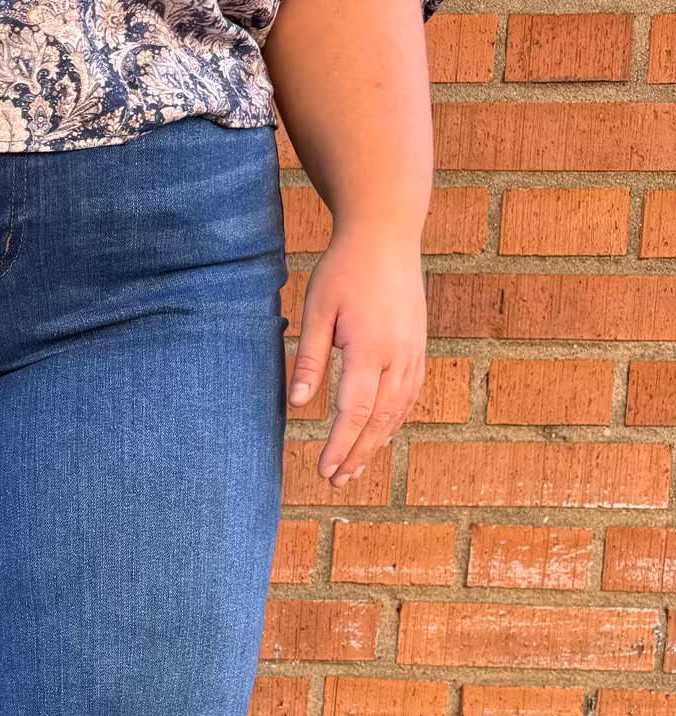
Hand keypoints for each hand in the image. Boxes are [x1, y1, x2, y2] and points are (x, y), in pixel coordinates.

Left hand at [288, 226, 427, 487]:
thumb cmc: (344, 269)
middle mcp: (398, 355)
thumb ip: (309, 359)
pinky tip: (381, 435)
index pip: (354, 411)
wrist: (386, 234)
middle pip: (379, 419)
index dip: (339, 445)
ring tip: (354, 469)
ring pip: (398, 411)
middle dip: (356, 453)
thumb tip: (297, 406)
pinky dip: (395, 420)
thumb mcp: (316, 310)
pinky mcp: (418, 346)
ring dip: (376, 443)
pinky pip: (410, 394)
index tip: (323, 469)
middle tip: (335, 481)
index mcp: (369, 347)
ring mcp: (413, 351)